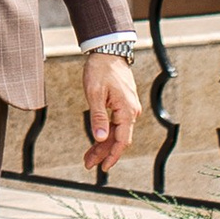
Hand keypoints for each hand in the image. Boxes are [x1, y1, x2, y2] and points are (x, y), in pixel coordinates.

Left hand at [82, 51, 138, 176]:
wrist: (108, 51)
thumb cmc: (100, 69)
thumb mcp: (94, 93)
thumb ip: (98, 117)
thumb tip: (100, 138)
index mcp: (126, 110)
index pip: (122, 140)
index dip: (112, 156)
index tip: (103, 168)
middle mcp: (131, 111)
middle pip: (118, 139)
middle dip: (103, 153)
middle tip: (88, 164)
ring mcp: (128, 108)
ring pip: (117, 132)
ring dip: (103, 145)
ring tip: (89, 156)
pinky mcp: (123, 104)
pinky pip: (116, 124)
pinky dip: (106, 133)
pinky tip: (96, 140)